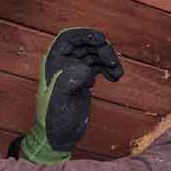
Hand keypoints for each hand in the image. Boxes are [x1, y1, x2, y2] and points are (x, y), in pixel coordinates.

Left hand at [10, 28, 123, 163]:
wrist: (59, 136)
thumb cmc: (54, 119)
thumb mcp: (60, 100)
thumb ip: (69, 81)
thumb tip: (85, 69)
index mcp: (53, 62)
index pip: (68, 38)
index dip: (85, 34)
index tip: (101, 39)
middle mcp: (63, 63)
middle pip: (86, 44)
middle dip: (101, 50)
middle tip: (113, 62)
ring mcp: (75, 71)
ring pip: (94, 54)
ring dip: (108, 60)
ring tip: (117, 74)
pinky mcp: (84, 80)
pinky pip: (98, 66)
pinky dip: (108, 68)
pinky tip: (114, 77)